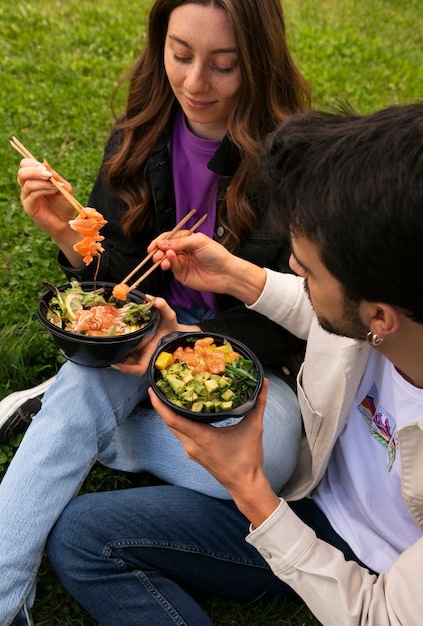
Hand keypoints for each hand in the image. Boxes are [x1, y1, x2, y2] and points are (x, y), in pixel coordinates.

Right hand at [18, 158, 76, 235]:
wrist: (66, 221)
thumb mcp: (64, 187)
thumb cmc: (65, 204)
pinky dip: (43, 190)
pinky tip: (53, 191)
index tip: (46, 169)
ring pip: (27, 183)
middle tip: (48, 175)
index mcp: (35, 179)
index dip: (33, 164)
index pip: (26, 164)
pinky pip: (32, 194)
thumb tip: (45, 166)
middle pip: (22, 172)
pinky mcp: (28, 206)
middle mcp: (28, 186)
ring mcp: (27, 196)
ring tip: (55, 187)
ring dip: (43, 182)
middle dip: (35, 171)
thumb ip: (56, 176)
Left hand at [114, 297, 199, 374]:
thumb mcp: (169, 315)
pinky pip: (127, 354)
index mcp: (151, 351)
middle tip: (107, 351)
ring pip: (126, 360)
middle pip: (128, 366)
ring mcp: (141, 354)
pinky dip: (120, 349)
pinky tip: (116, 339)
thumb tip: (148, 298)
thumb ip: (161, 305)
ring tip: (109, 344)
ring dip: (117, 354)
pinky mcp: (138, 350)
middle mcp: (145, 355)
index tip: (116, 363)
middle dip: (117, 360)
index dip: (128, 369)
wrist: (178, 332)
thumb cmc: (173, 327)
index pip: (139, 368)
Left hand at [148, 378, 280, 526]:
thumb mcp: (254, 428)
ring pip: (174, 429)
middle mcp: (191, 445)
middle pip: (169, 422)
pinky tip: (184, 413)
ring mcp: (192, 451)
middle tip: (160, 386)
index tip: (152, 389)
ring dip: (169, 413)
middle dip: (161, 404)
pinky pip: (181, 435)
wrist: (246, 485)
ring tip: (169, 396)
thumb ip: (259, 403)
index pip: (172, 419)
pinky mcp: (195, 454)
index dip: (159, 404)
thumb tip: (264, 383)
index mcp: (201, 437)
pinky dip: (179, 422)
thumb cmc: (247, 459)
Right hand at [150, 232, 232, 294]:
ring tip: (161, 259)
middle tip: (155, 253)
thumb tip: (162, 244)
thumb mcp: (198, 241)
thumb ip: (179, 242)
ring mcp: (181, 262)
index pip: (169, 237)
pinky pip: (171, 267)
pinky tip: (168, 263)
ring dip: (161, 258)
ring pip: (166, 258)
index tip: (154, 245)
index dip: (160, 240)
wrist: (225, 273)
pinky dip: (168, 264)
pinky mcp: (181, 274)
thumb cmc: (216, 254)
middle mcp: (182, 250)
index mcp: (186, 239)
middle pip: (164, 248)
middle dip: (158, 250)